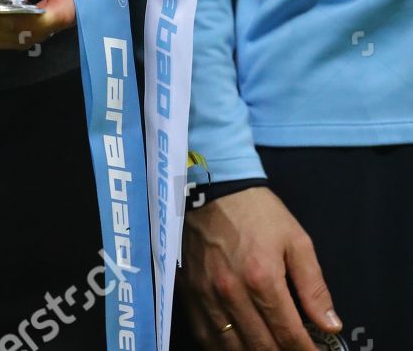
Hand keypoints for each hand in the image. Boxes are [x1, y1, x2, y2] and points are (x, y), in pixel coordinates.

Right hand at [181, 187, 341, 349]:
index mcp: (263, 278)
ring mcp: (208, 294)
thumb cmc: (257, 211)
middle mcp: (233, 292)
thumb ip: (313, 286)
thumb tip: (330, 325)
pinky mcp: (190, 291)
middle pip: (262, 346)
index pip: (288, 334)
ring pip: (232, 347)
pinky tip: (237, 349)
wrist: (213, 185)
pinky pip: (205, 335)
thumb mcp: (295, 240)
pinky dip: (221, 349)